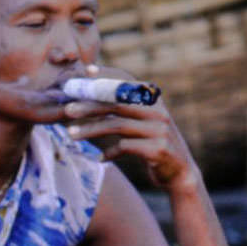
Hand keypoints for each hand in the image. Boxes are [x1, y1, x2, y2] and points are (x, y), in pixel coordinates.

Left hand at [61, 81, 200, 189]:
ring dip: (92, 129)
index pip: (126, 81)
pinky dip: (110, 153)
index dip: (105, 75)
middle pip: (117, 102)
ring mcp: (159, 130)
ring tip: (71, 134)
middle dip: (90, 105)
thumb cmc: (153, 145)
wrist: (179, 173)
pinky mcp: (158, 150)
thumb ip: (124, 109)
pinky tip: (100, 159)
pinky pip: (126, 147)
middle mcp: (157, 111)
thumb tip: (91, 97)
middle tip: (67, 109)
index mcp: (152, 100)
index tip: (84, 72)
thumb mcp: (142, 123)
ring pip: (118, 125)